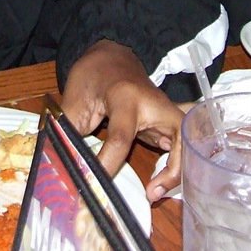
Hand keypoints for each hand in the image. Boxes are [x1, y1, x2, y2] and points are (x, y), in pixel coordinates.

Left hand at [60, 40, 184, 201]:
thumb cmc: (92, 76)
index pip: (121, 137)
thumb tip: (62, 166)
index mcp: (126, 98)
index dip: (108, 164)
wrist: (112, 56)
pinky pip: (181, 147)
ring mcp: (164, 114)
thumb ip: (68, 132)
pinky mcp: (167, 124)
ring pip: (188, 142)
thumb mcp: (74, 100)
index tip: (94, 185)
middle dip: (174, 168)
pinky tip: (161, 183)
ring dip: (179, 171)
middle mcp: (154, 105)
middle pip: (178, 136)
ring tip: (156, 192)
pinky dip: (177, 167)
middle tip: (152, 194)